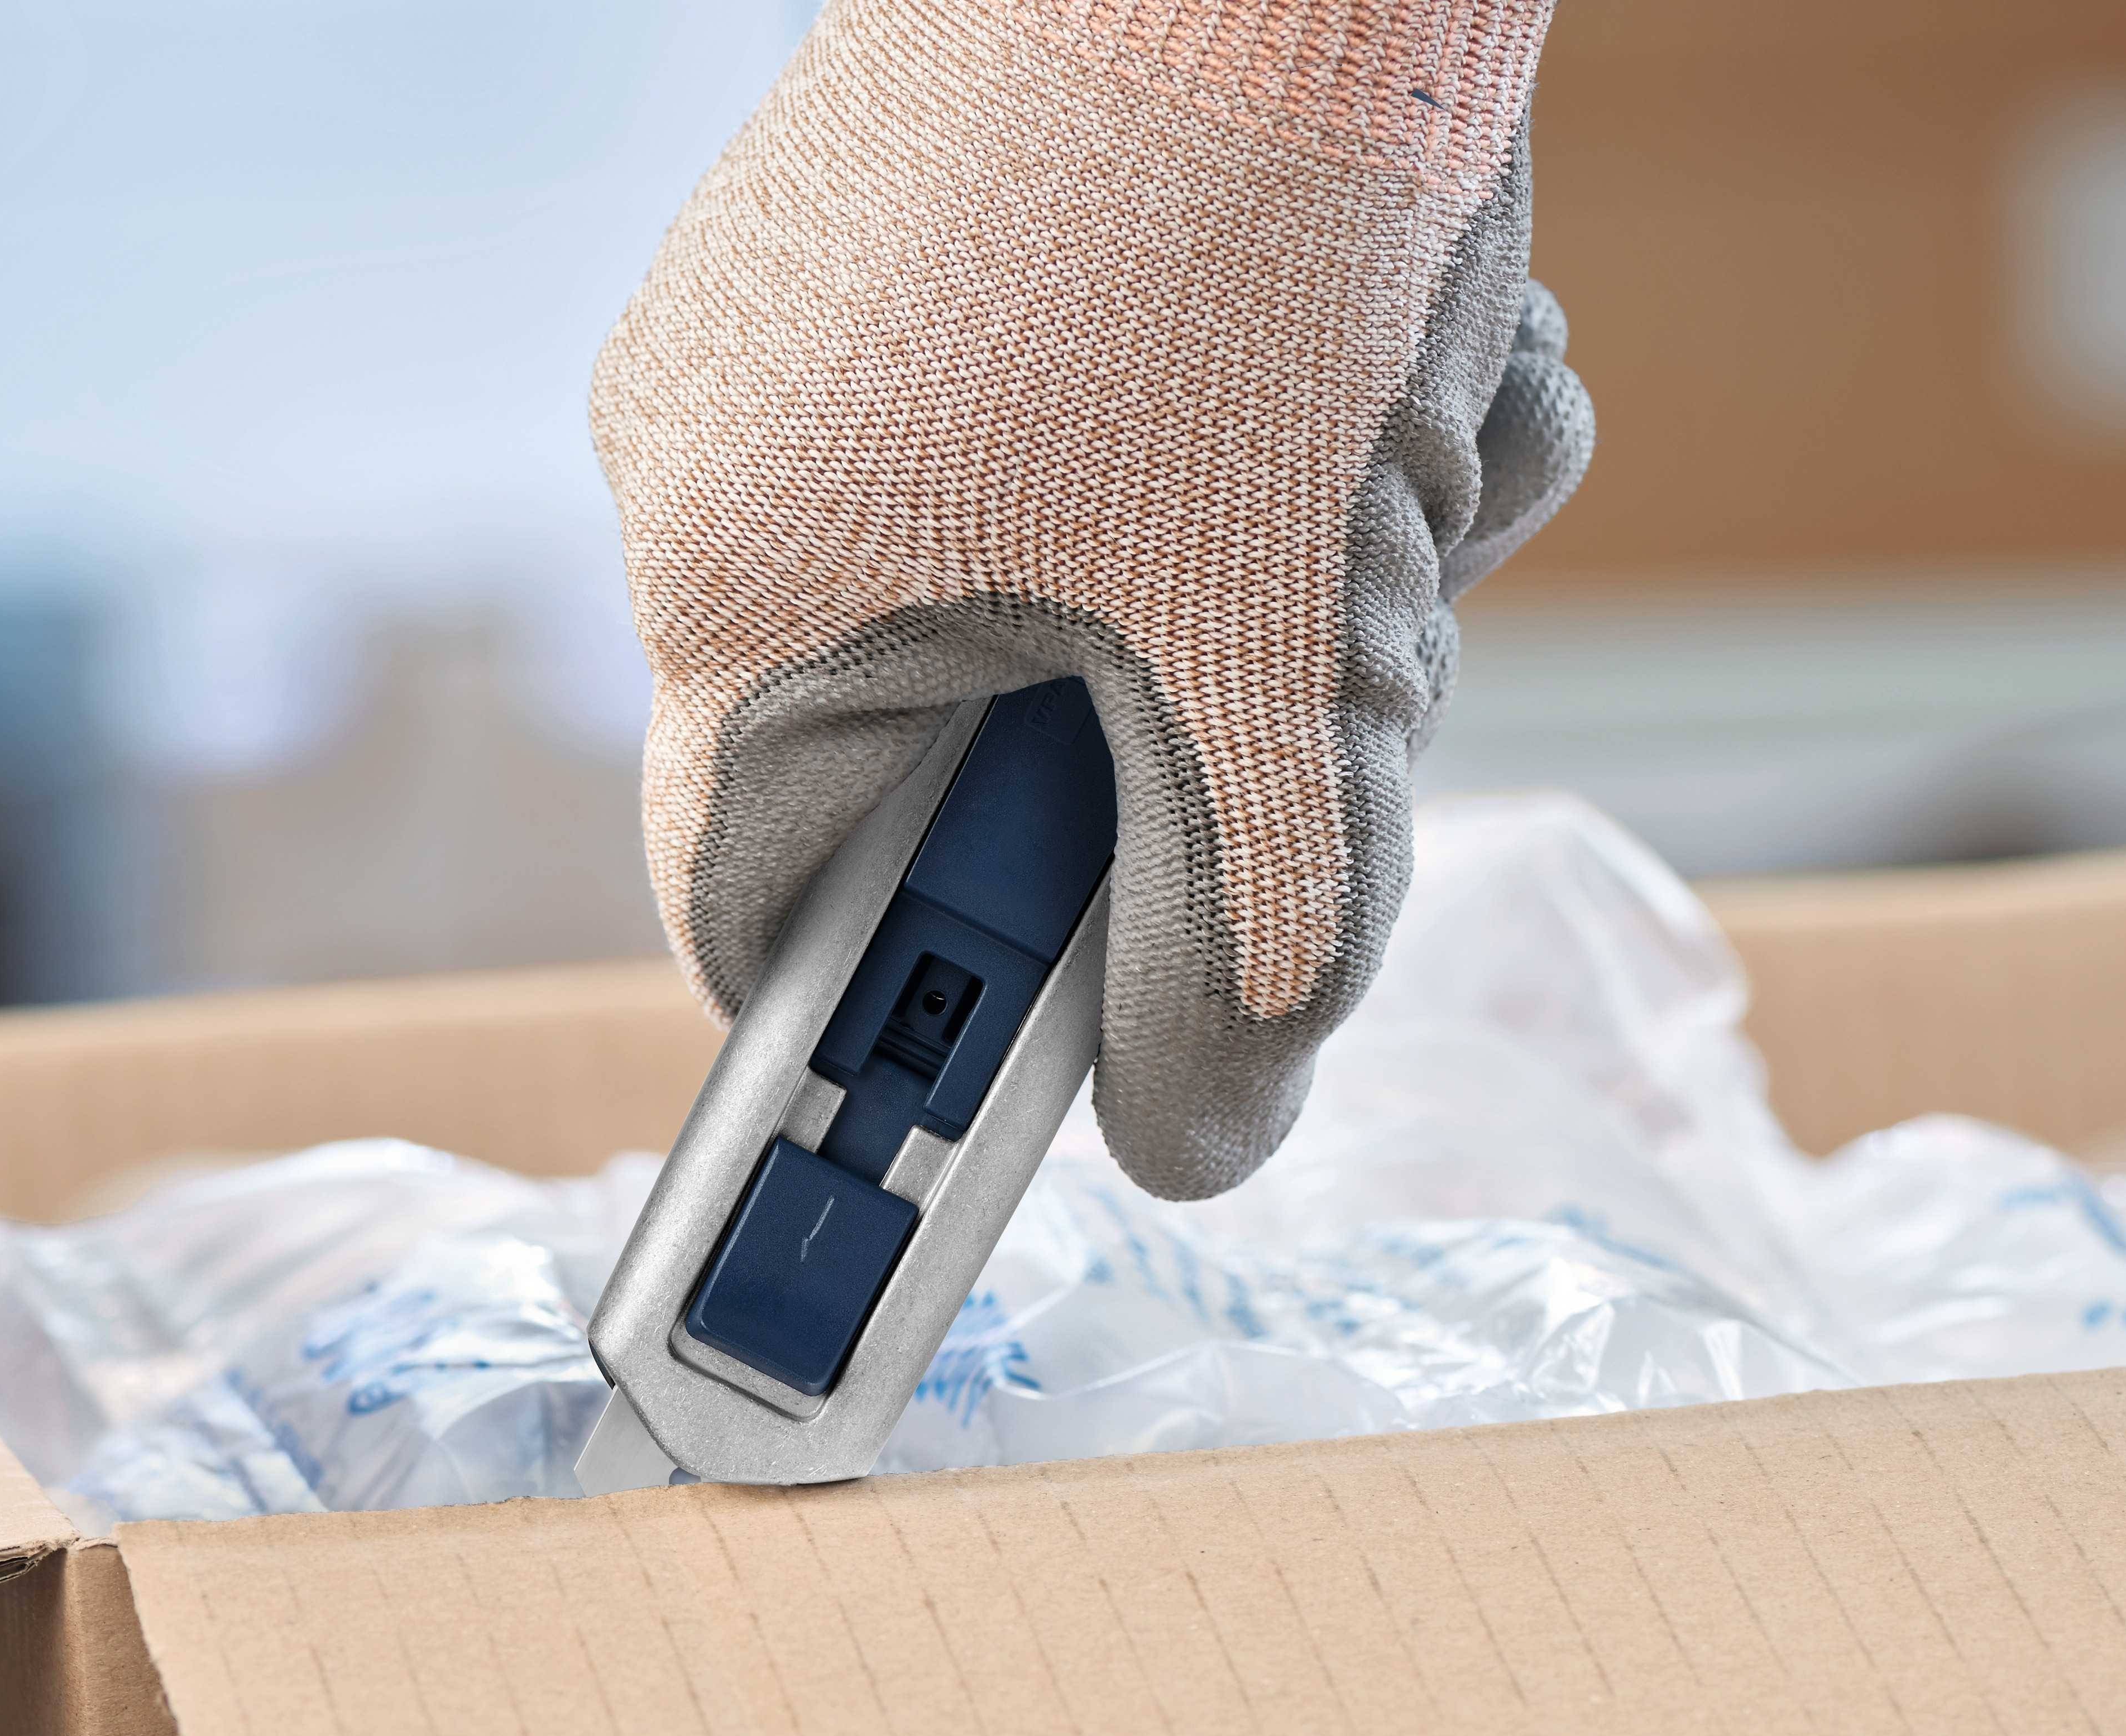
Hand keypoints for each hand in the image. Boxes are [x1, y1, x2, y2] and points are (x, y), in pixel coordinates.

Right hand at [594, 0, 1587, 1198]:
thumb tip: (1203, 1141)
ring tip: (1407, 450)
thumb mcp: (1282, 659)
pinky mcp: (903, 227)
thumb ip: (1244, 941)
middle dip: (1195, 752)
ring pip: (1058, 599)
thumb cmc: (1258, 204)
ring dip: (1270, 591)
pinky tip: (1377, 357)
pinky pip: (1075, 443)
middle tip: (1358, 676)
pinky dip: (1249, 454)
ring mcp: (799, 328)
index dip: (912, 1041)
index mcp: (741, 587)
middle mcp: (719, 458)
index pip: (764, 931)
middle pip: (958, 763)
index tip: (1039, 1099)